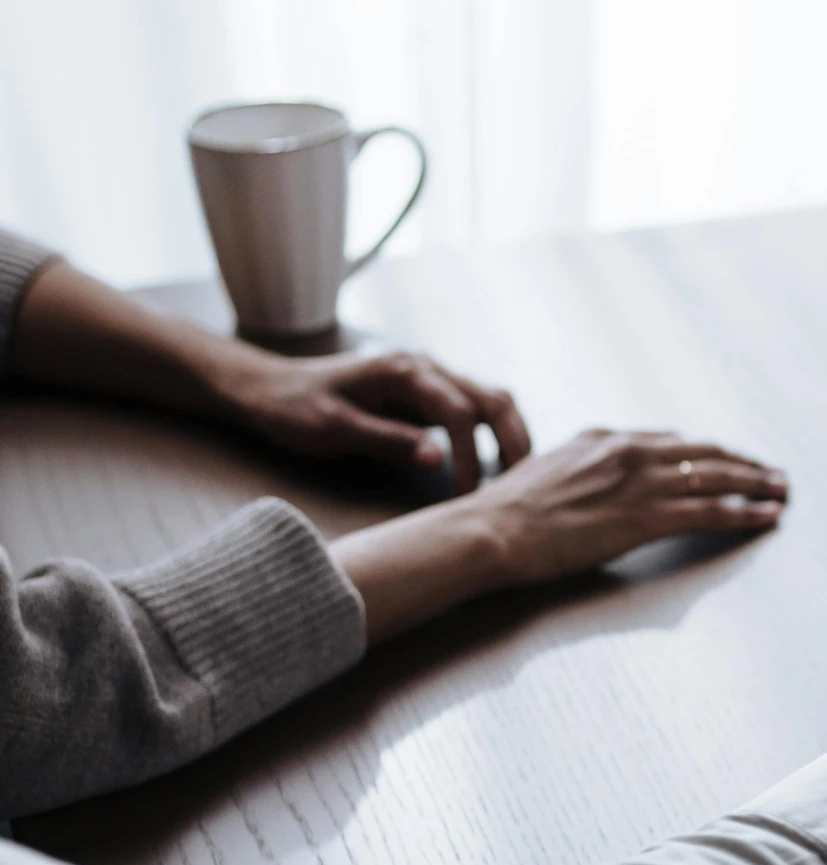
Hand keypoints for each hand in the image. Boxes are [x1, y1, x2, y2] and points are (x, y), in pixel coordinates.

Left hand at [216, 347, 531, 492]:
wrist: (268, 387)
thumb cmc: (293, 407)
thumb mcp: (333, 428)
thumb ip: (388, 441)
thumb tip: (439, 461)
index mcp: (405, 371)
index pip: (459, 413)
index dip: (471, 457)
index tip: (467, 497)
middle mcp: (426, 368)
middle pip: (494, 399)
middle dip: (513, 442)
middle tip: (519, 487)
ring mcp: (430, 379)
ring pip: (492, 401)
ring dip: (510, 437)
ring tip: (515, 478)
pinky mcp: (428, 395)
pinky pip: (476, 411)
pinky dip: (494, 436)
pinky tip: (495, 465)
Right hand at [332, 429, 788, 641]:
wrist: (491, 532)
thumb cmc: (507, 514)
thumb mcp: (547, 471)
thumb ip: (582, 467)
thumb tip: (598, 476)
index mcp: (605, 439)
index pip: (672, 442)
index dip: (707, 452)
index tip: (729, 459)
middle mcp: (629, 452)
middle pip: (704, 452)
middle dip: (744, 462)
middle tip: (772, 472)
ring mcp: (640, 483)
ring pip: (717, 478)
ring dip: (756, 485)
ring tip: (782, 491)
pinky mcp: (647, 517)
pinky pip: (711, 511)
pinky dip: (745, 513)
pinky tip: (767, 517)